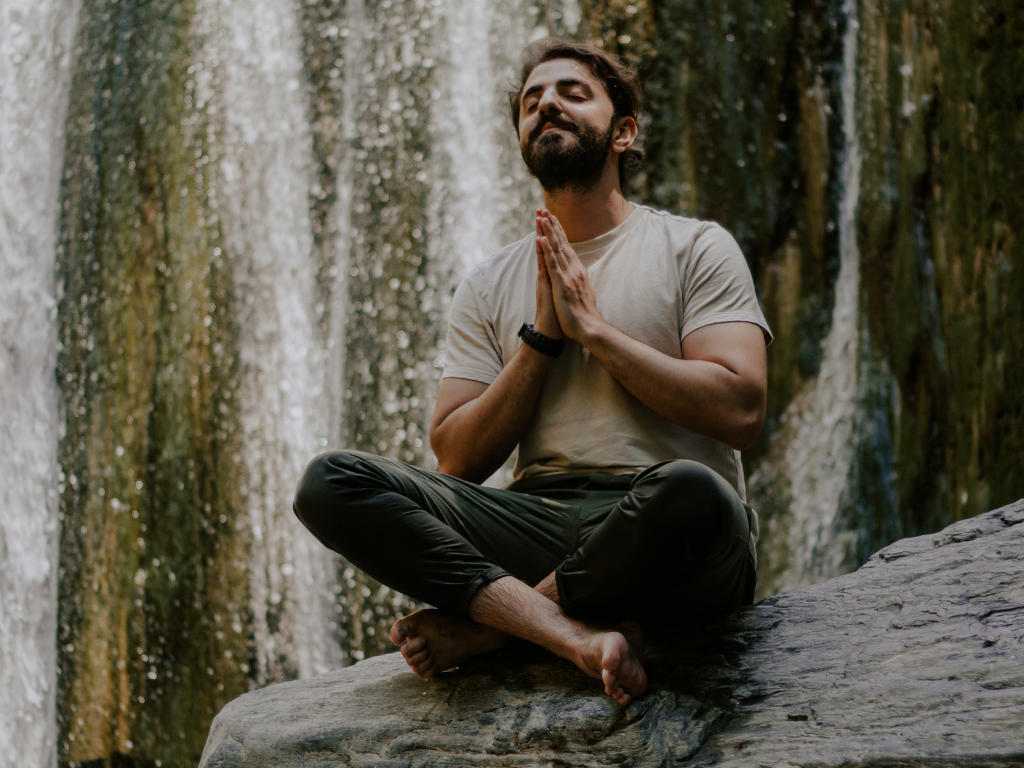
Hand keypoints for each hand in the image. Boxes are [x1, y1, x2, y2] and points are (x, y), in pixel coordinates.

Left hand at [536, 210, 603, 341]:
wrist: (588, 327)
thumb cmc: (583, 313)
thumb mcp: (581, 291)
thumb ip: (578, 280)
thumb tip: (578, 273)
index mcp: (576, 271)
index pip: (566, 247)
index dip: (559, 232)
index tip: (552, 218)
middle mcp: (573, 269)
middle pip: (561, 243)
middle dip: (553, 226)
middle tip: (544, 210)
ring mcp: (568, 276)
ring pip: (557, 250)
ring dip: (549, 233)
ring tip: (542, 217)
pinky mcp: (562, 284)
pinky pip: (553, 264)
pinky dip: (547, 251)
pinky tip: (541, 239)